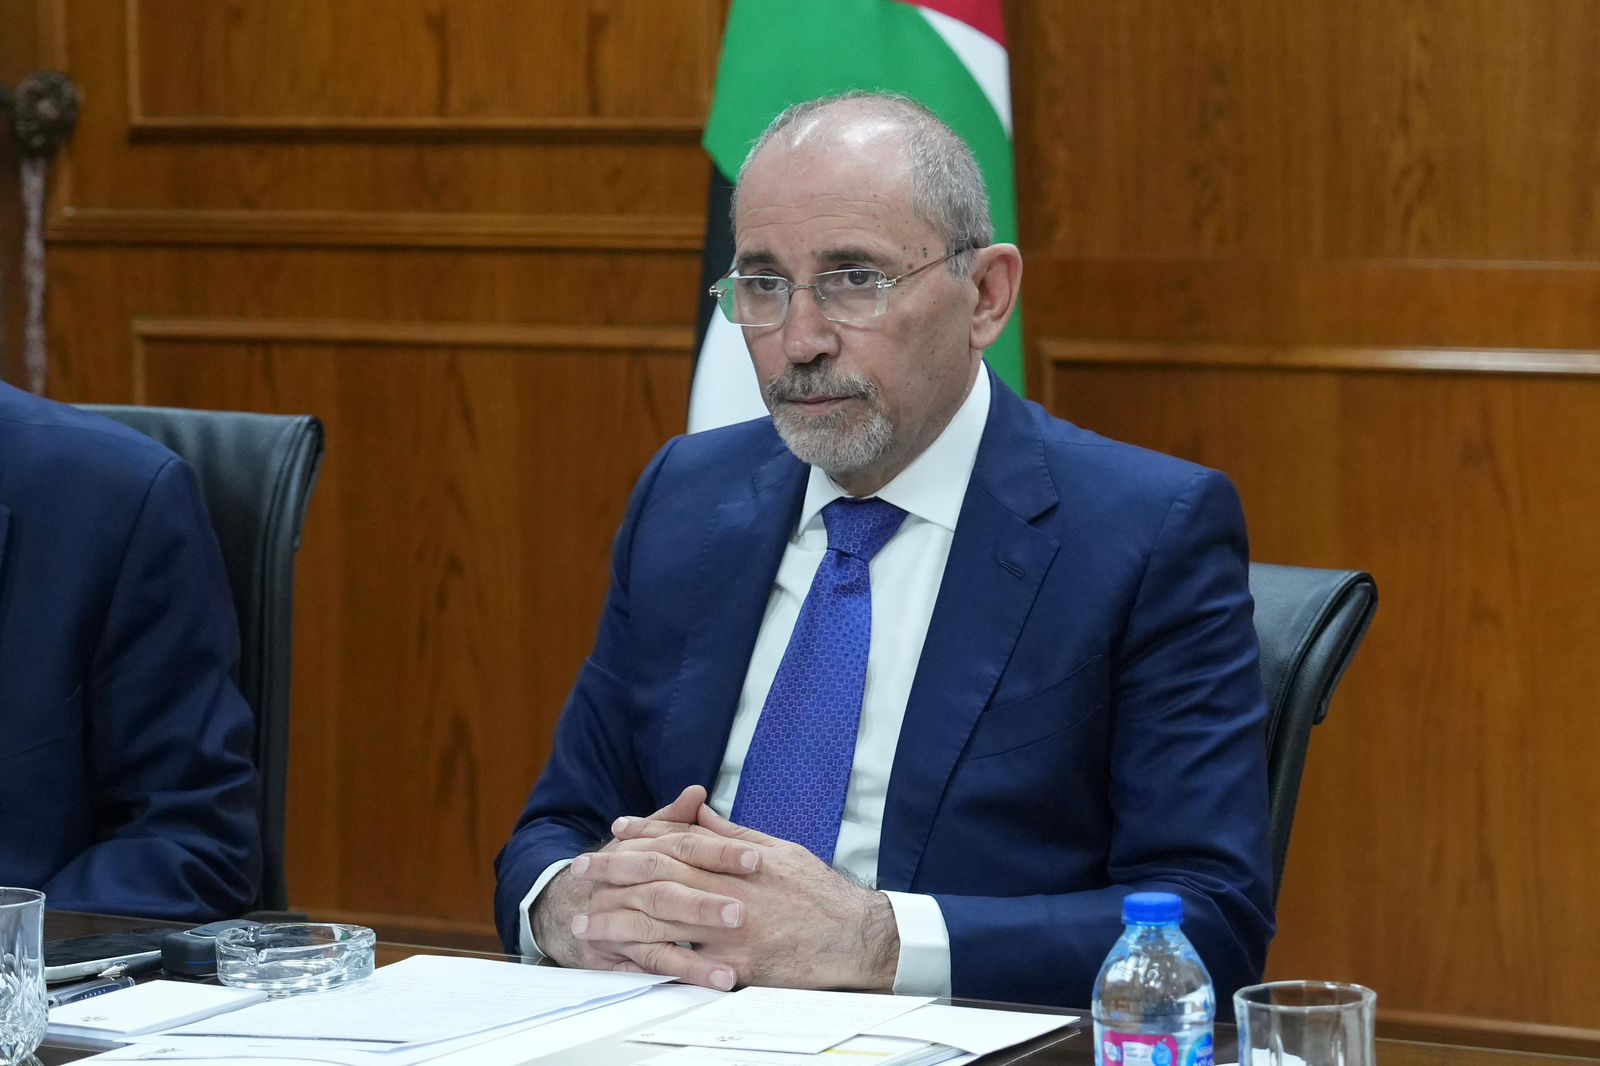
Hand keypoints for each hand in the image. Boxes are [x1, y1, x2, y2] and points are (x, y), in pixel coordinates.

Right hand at [530, 786, 758, 981]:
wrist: (569, 909)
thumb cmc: (624, 875)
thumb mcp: (646, 843)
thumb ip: (674, 822)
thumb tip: (696, 793)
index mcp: (639, 852)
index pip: (682, 847)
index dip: (719, 851)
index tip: (756, 860)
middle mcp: (623, 886)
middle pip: (665, 891)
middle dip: (703, 903)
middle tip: (741, 913)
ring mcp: (616, 923)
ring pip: (655, 936)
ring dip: (693, 957)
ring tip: (730, 972)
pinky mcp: (614, 957)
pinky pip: (646, 971)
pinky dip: (673, 979)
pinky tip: (701, 988)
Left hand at [576, 804, 898, 990]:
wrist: (854, 937)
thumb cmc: (820, 893)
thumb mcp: (778, 850)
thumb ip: (732, 835)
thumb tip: (700, 813)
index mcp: (735, 863)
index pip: (676, 842)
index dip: (641, 835)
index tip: (615, 833)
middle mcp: (726, 895)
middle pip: (656, 880)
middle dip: (614, 875)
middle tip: (582, 873)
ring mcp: (727, 935)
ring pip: (658, 926)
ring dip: (616, 924)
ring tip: (586, 924)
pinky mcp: (734, 969)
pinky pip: (683, 968)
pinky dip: (648, 964)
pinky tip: (621, 963)